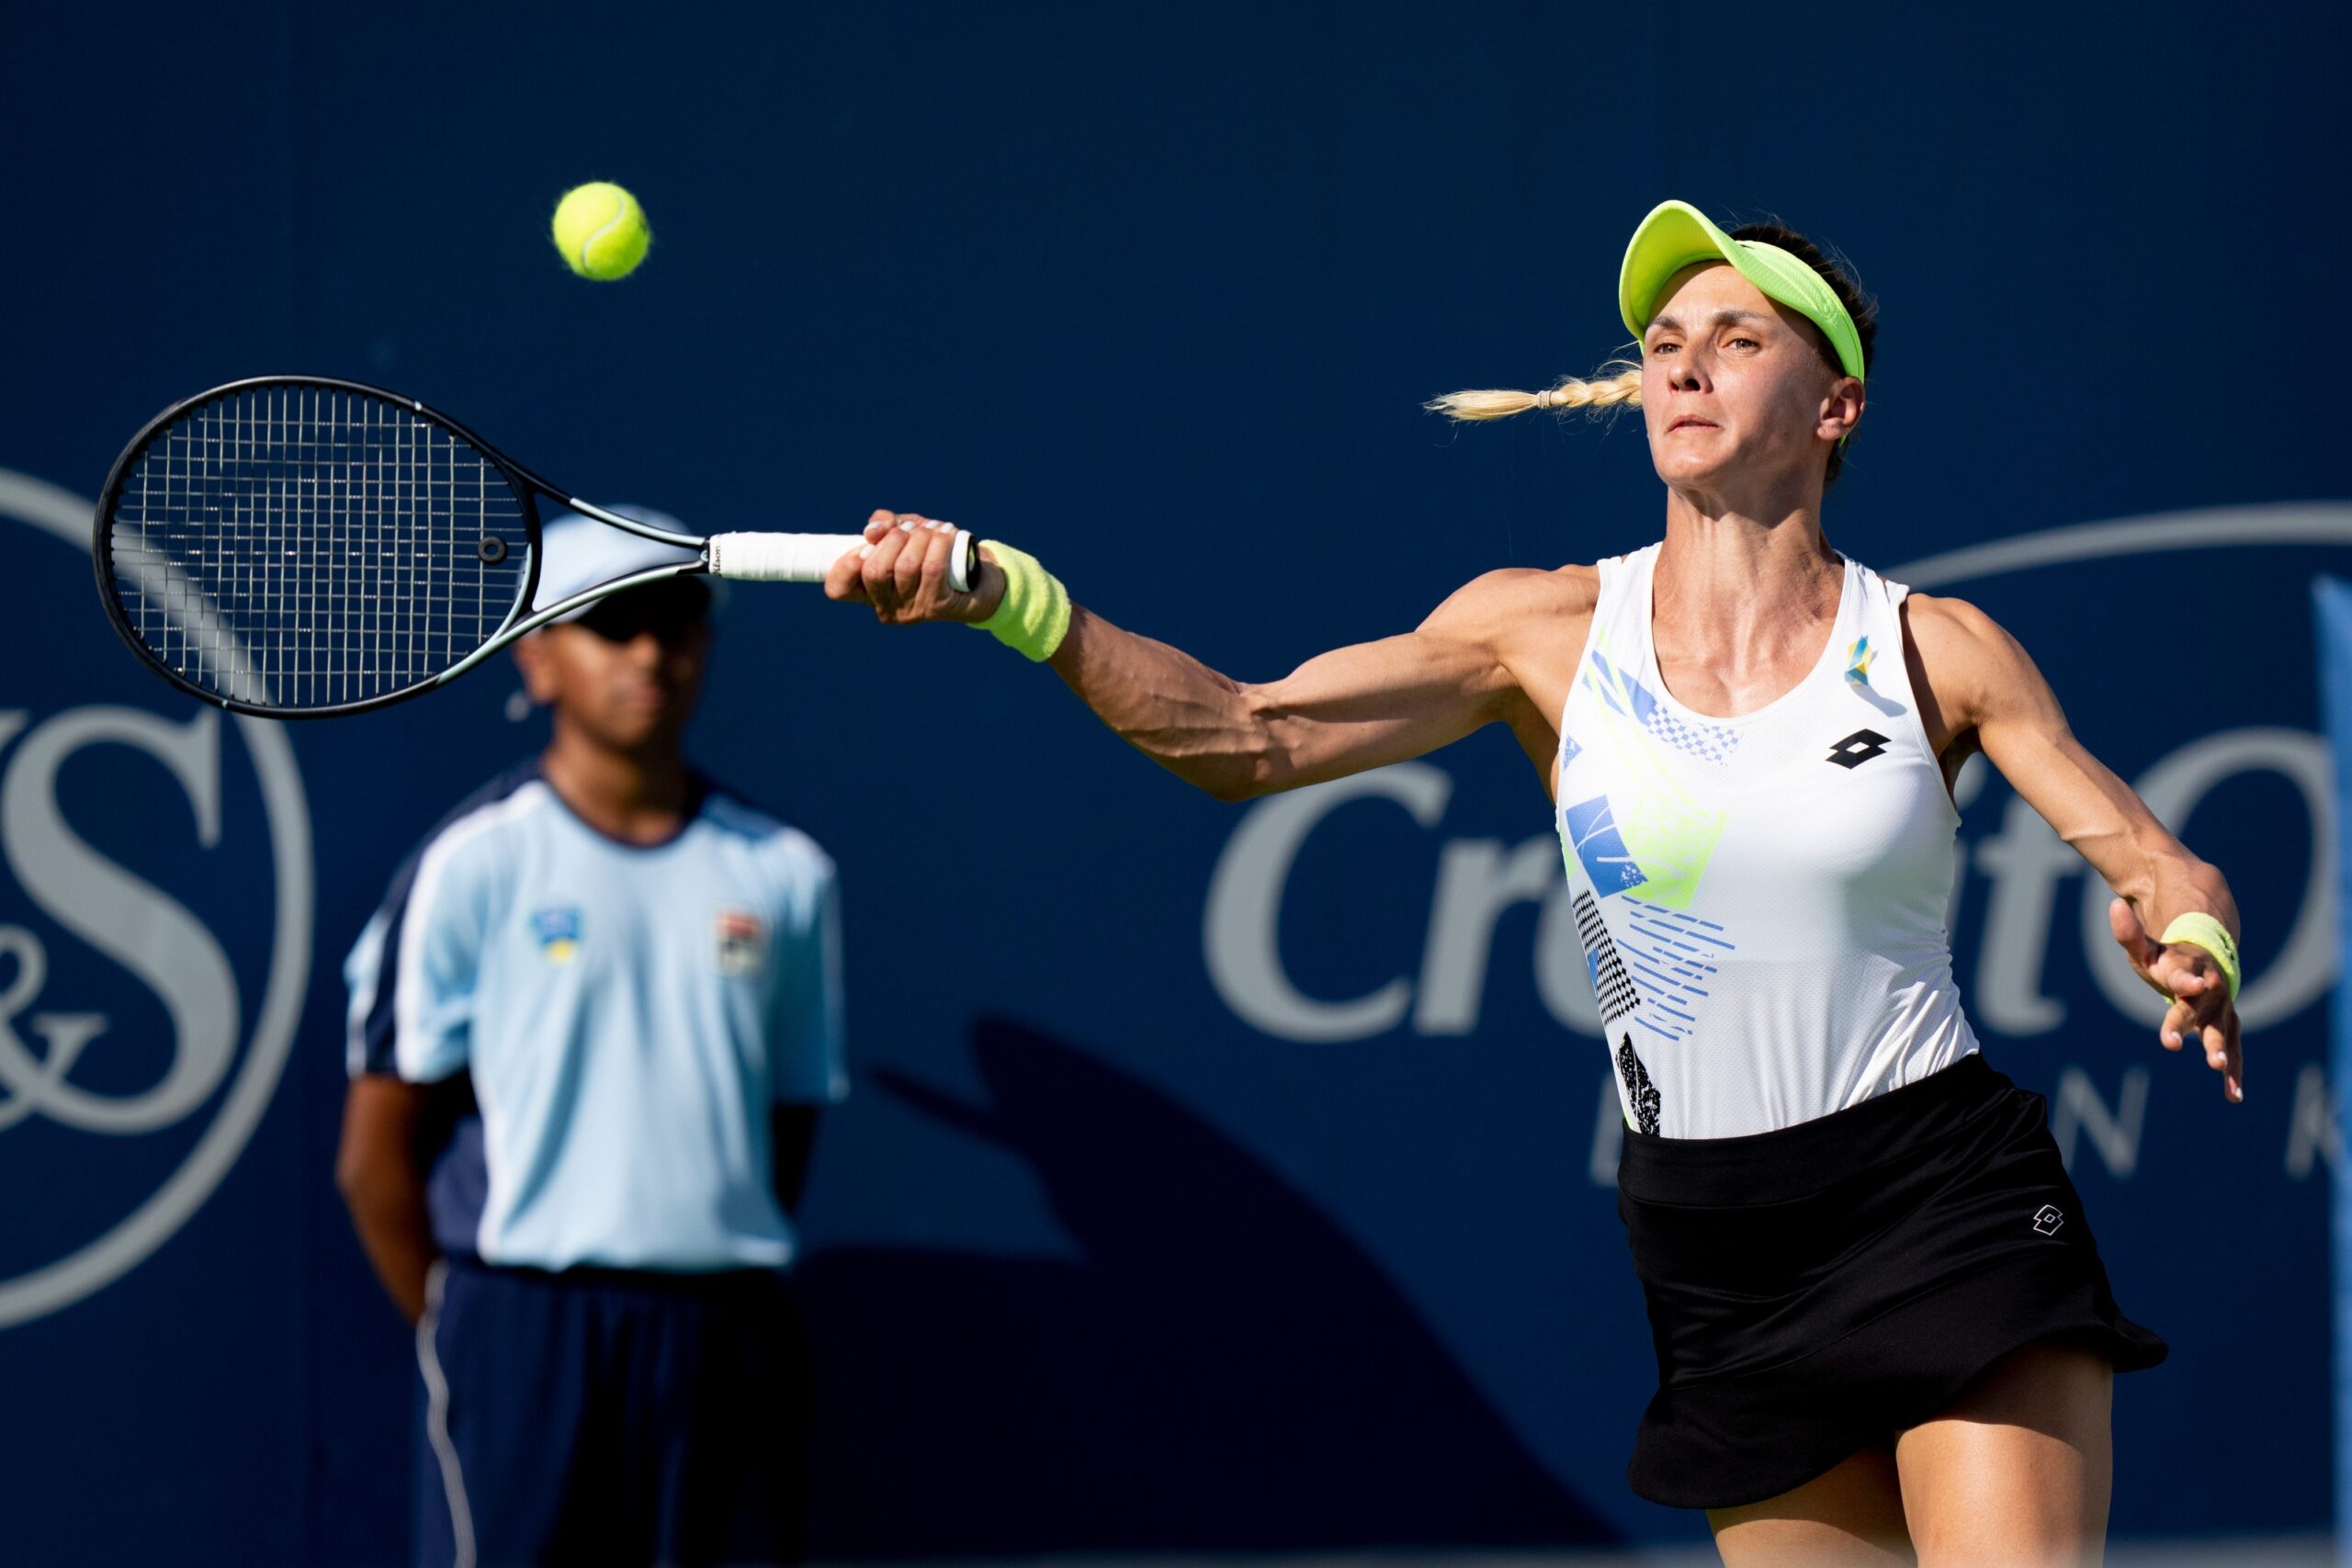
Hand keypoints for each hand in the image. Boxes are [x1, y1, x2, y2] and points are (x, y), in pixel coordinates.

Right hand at [825, 510, 1006, 624]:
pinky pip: (932, 569)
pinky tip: (946, 534)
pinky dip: (939, 544)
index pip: (838, 589)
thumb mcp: (906, 533)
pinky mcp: (939, 606)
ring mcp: (913, 610)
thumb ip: (885, 526)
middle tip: (912, 529)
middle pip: (874, 571)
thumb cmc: (934, 554)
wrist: (980, 578)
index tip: (867, 544)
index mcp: (870, 592)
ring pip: (906, 567)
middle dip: (893, 539)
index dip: (845, 563)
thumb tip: (872, 531)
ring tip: (933, 530)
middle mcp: (888, 608)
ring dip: (920, 537)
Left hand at [2108, 898, 2241, 1102]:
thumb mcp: (2145, 947)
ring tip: (2217, 1069)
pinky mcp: (2227, 1025)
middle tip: (2204, 1053)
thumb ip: (2129, 933)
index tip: (2193, 985)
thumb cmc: (2168, 957)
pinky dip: (2234, 1072)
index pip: (2185, 974)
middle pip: (2202, 1010)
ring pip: (2224, 1031)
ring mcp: (2221, 1009)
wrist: (2207, 956)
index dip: (2188, 979)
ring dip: (2223, 1052)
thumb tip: (2112, 906)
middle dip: (2200, 1029)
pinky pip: (2234, 1049)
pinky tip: (2233, 1096)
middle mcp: (2210, 990)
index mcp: (2188, 967)